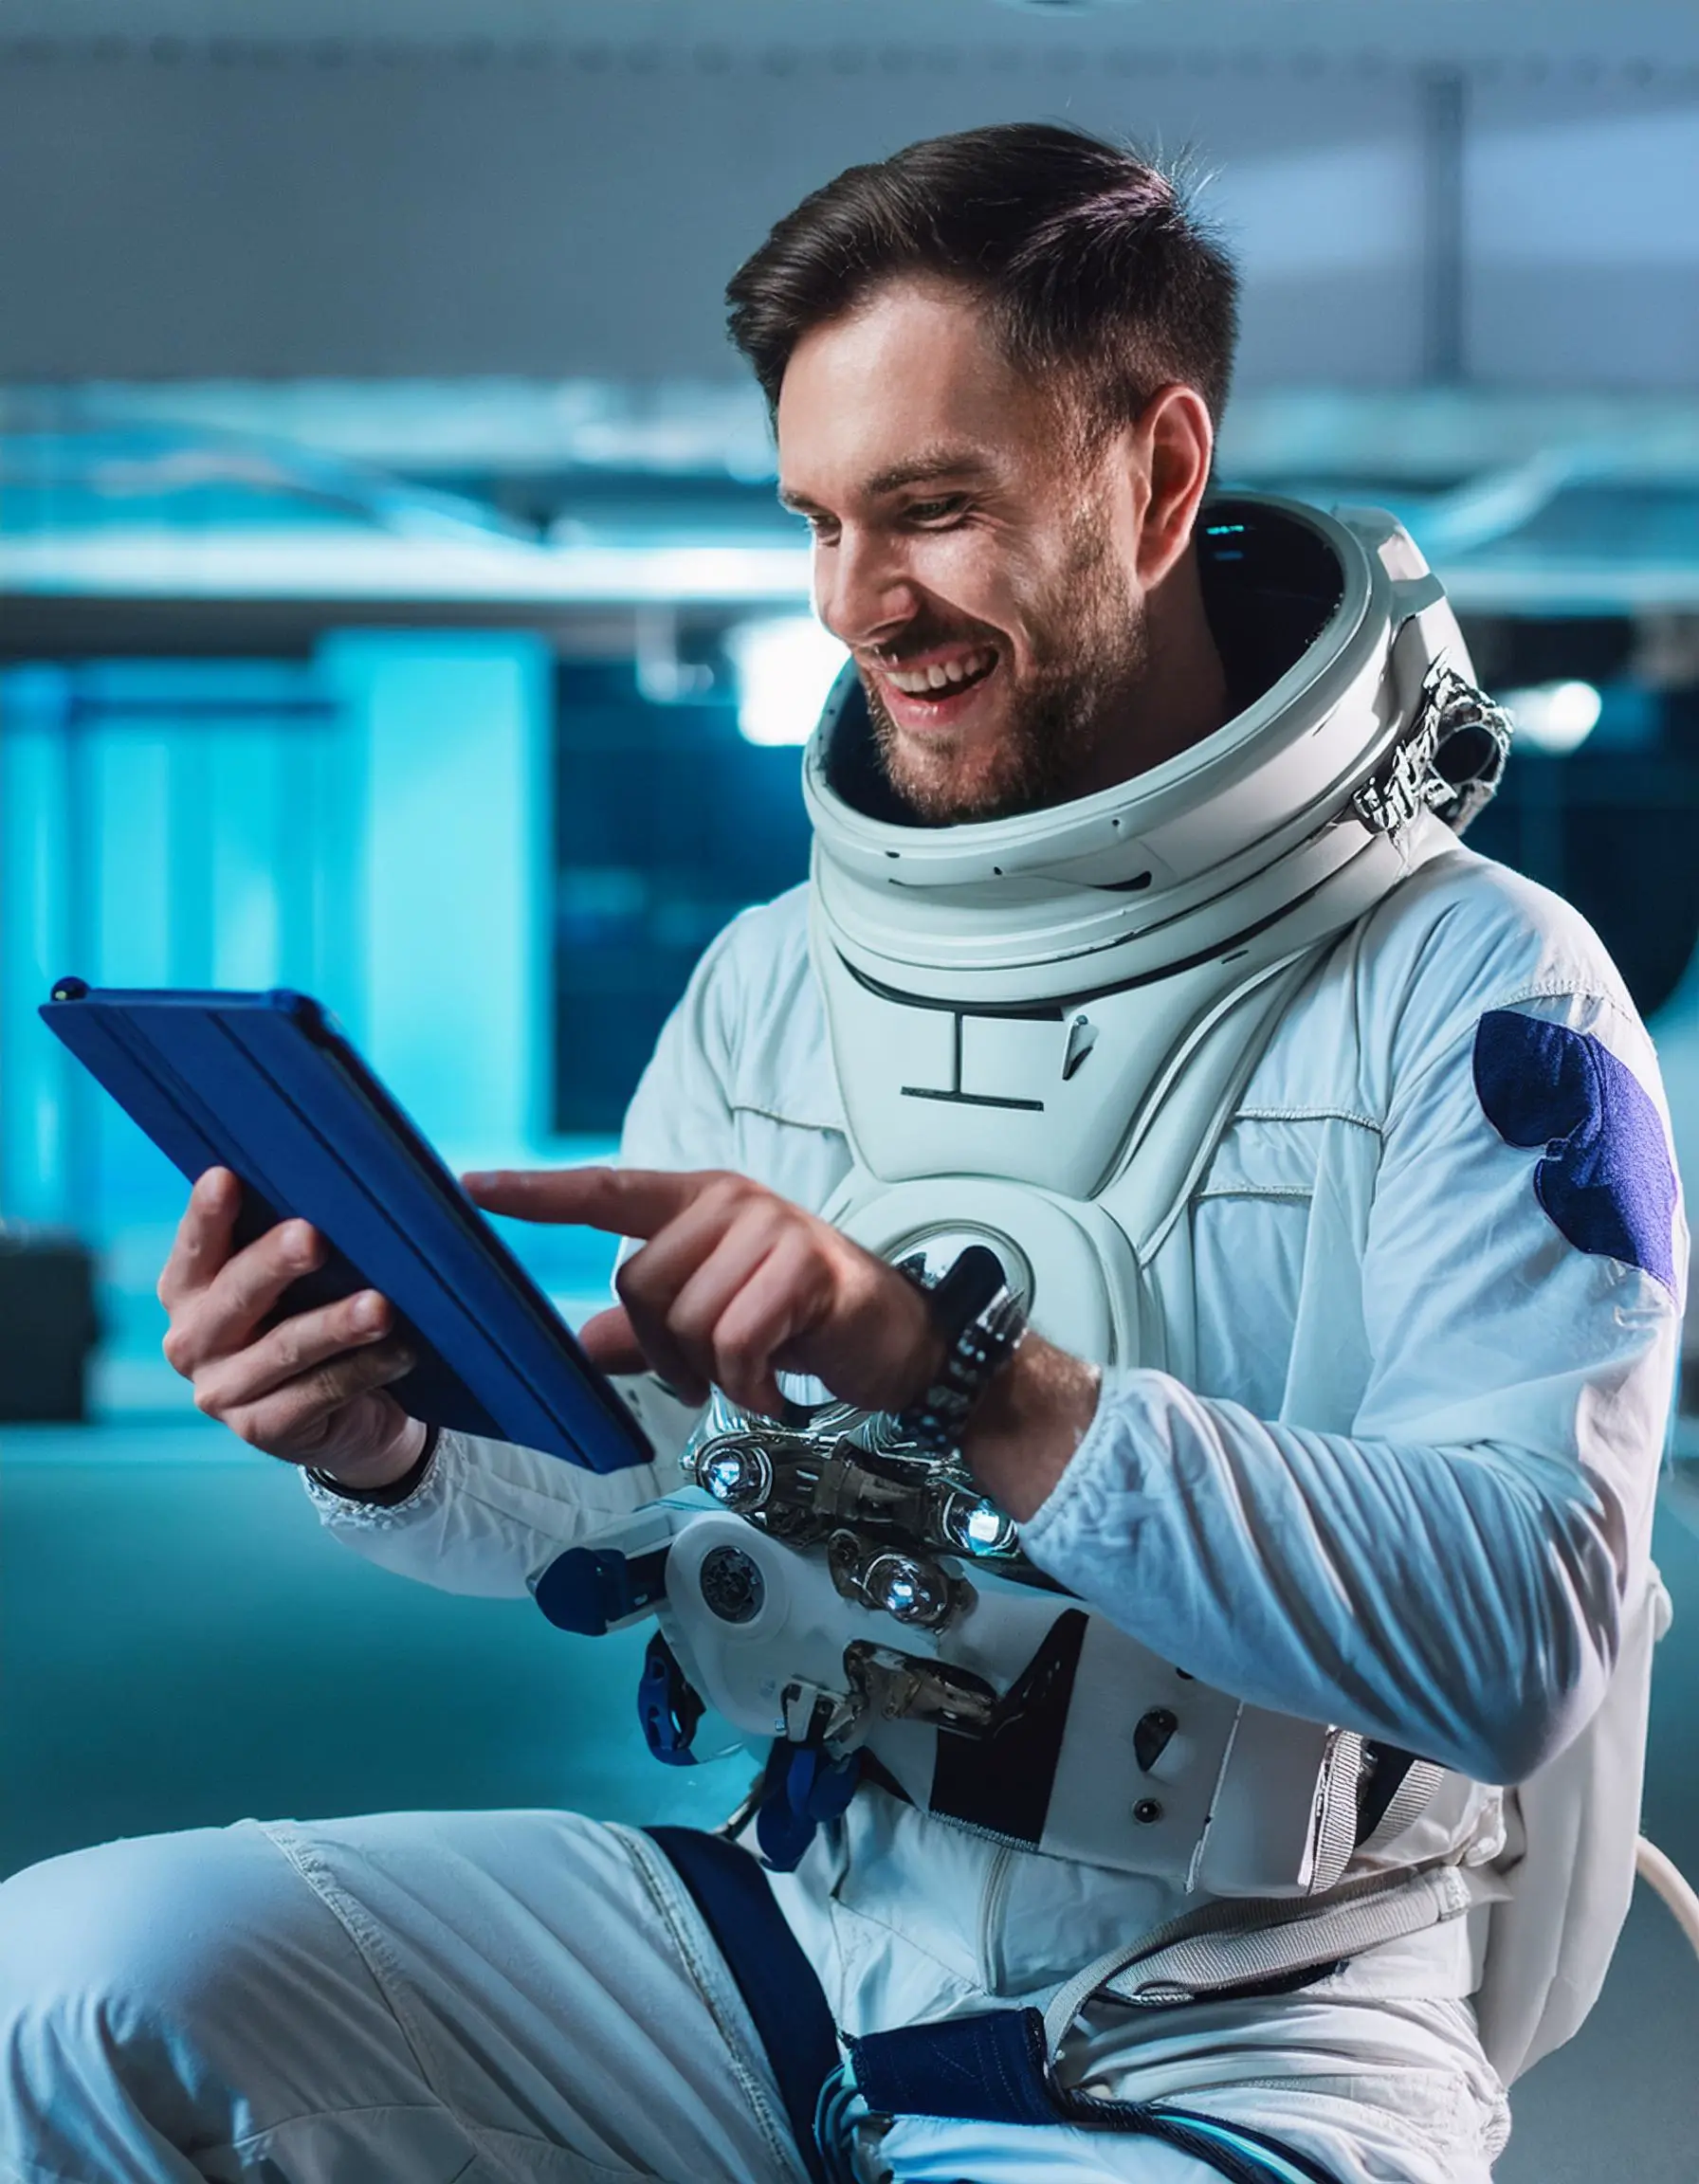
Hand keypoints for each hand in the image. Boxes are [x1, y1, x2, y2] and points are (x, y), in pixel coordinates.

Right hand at [157, 1167, 426, 1488]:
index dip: (207, 1215)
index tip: (226, 1178)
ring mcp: (223, 1391)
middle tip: (311, 1238)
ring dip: (335, 1326)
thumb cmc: (313, 1315)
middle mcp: (191, 1340)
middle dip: (274, 1265)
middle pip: (235, 1295)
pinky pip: (319, 1394)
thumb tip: (354, 1185)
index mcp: (188, 1289)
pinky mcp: (263, 1429)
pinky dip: (363, 1369)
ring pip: (284, 1349)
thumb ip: (295, 1237)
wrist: (342, 1413)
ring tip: (379, 1307)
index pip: (195, 1246)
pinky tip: (400, 1350)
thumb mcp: (296, 1278)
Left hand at [463, 1165, 941, 1420]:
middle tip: (708, 1375)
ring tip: (753, 1375)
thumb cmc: (809, 1323)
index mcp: (702, 1203)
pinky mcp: (804, 1267)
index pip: (607, 1190)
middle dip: (665, 1350)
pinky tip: (774, 1390)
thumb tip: (581, 1347)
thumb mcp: (717, 1323)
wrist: (901, 1343)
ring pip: (687, 1319)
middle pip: (639, 1282)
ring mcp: (771, 1229)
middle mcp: (732, 1203)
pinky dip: (747, 1386)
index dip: (538, 1192)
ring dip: (713, 1373)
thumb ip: (646, 1333)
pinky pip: (734, 1341)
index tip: (475, 1186)